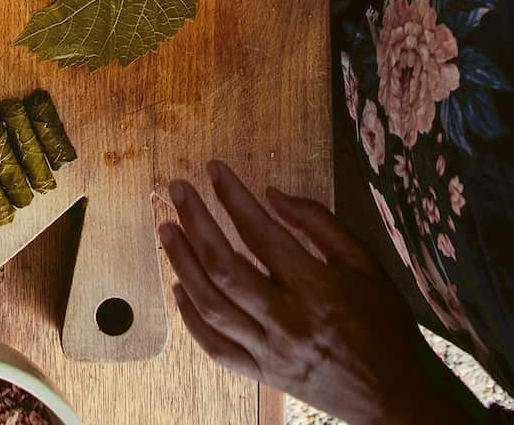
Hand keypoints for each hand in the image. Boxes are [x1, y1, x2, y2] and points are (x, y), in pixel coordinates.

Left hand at [160, 165, 465, 424]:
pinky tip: (179, 290)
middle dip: (195, 222)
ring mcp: (272, 353)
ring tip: (167, 230)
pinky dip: (193, 320)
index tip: (214, 170)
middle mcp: (288, 322)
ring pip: (212, 306)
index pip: (260, 233)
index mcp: (317, 289)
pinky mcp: (266, 376)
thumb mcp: (365, 263)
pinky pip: (218, 349)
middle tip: (178, 190)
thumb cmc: (385, 323)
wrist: (399, 396)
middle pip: (224, 267)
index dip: (233, 197)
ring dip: (183, 264)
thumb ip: (318, 223)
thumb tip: (271, 194)